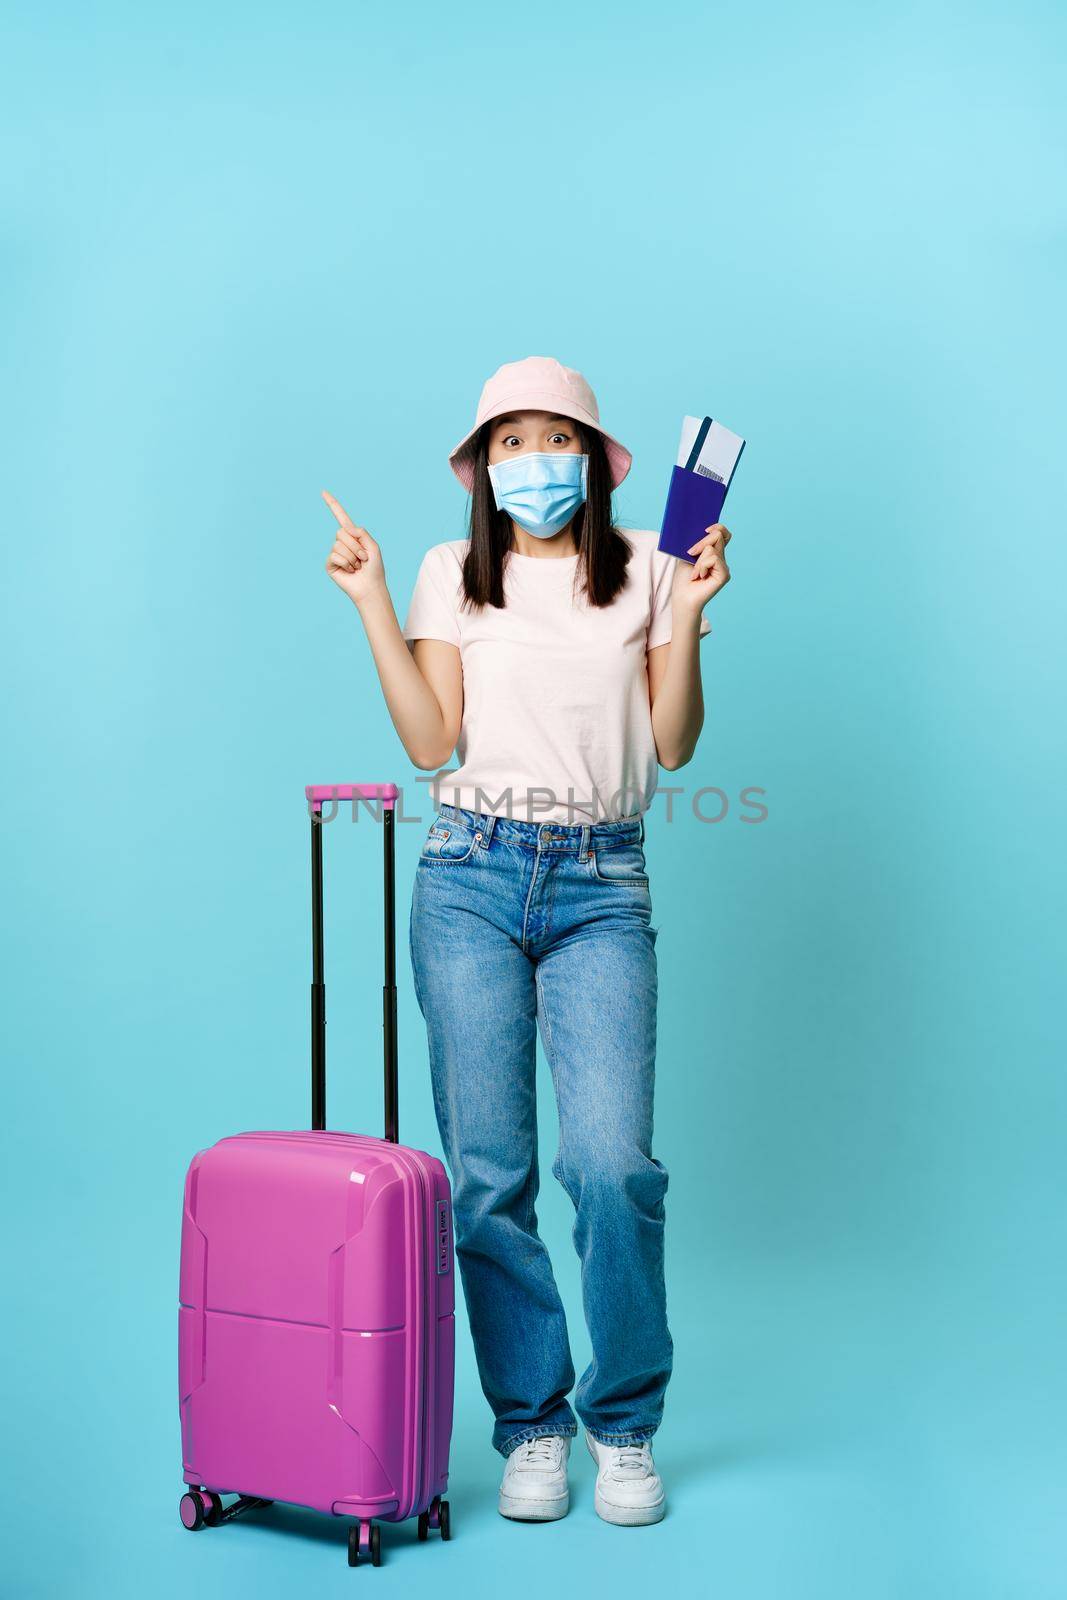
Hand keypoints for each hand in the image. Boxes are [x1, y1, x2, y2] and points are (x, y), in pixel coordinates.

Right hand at [322, 490, 386, 606]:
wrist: (370, 588)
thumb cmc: (374, 568)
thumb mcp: (373, 546)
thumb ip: (362, 532)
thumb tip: (345, 529)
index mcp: (353, 536)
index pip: (341, 517)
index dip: (332, 505)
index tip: (323, 492)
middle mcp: (342, 543)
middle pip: (342, 532)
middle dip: (355, 545)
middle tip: (363, 559)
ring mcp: (335, 553)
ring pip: (339, 545)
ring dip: (352, 556)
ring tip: (358, 566)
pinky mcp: (330, 564)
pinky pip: (335, 556)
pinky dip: (346, 563)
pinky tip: (350, 571)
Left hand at [672, 522, 731, 616]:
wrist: (682, 597)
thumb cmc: (683, 579)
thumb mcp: (687, 555)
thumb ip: (697, 543)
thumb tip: (704, 530)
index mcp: (714, 554)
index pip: (724, 534)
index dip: (718, 527)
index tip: (705, 530)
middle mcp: (722, 559)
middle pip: (719, 535)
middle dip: (701, 542)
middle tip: (689, 553)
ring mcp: (724, 567)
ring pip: (712, 548)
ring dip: (698, 560)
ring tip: (695, 573)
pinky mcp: (724, 575)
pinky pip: (713, 558)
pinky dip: (701, 566)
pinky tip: (699, 576)